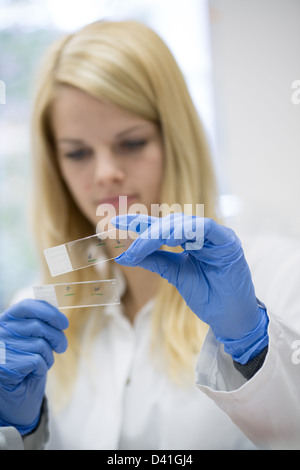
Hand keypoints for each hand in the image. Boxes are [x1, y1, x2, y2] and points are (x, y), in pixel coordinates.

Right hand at [0, 299, 67, 434]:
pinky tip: (34, 372)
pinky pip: (37, 361)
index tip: (64, 323)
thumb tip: (60, 318)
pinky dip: (42, 367)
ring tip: (42, 363)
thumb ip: (40, 324)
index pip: (27, 306)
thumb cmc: (25, 362)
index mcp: (5, 320)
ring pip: (40, 344)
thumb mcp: (31, 339)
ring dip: (48, 356)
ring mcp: (1, 349)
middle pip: (39, 326)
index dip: (49, 312)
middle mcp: (0, 332)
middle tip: (62, 347)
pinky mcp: (6, 366)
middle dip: (57, 337)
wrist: (14, 395)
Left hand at [111, 213, 268, 362]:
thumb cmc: (207, 295)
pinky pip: (206, 229)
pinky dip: (188, 231)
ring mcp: (216, 236)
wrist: (229, 318)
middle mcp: (203, 234)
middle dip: (148, 231)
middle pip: (171, 223)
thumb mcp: (175, 274)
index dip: (140, 223)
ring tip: (145, 243)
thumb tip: (125, 254)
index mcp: (190, 239)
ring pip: (185, 223)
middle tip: (130, 244)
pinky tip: (171, 238)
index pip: (162, 226)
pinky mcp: (228, 242)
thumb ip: (154, 260)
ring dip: (163, 231)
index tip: (116, 222)